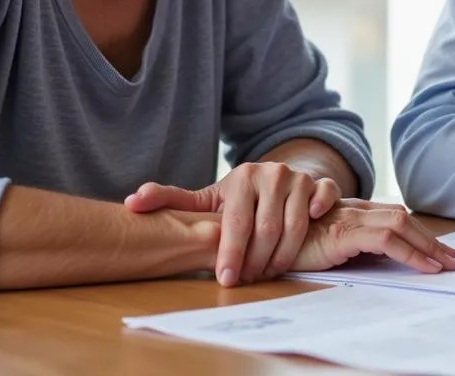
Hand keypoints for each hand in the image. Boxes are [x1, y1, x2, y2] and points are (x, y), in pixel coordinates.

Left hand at [124, 162, 341, 284]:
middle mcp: (271, 172)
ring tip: (268, 273)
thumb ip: (171, 201)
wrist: (276, 181)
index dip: (230, 254)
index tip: (225, 280)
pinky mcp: (319, 183)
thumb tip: (130, 202)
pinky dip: (316, 213)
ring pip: (294, 225)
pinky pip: (324, 196)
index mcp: (242, 176)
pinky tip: (305, 232)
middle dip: (256, 262)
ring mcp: (298, 177)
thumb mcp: (207, 200)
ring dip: (282, 256)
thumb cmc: (238, 200)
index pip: (236, 222)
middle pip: (266, 229)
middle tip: (248, 281)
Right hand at [290, 199, 454, 273]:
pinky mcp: (342, 232)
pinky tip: (423, 266)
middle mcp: (353, 209)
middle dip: (430, 239)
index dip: (419, 232)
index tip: (438, 251)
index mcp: (351, 210)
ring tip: (444, 264)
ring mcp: (348, 218)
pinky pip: (386, 239)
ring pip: (400, 224)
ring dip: (426, 245)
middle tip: (451, 259)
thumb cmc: (288, 245)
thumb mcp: (325, 245)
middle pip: (402, 217)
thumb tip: (381, 263)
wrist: (257, 239)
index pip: (394, 216)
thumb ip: (349, 245)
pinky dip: (410, 252)